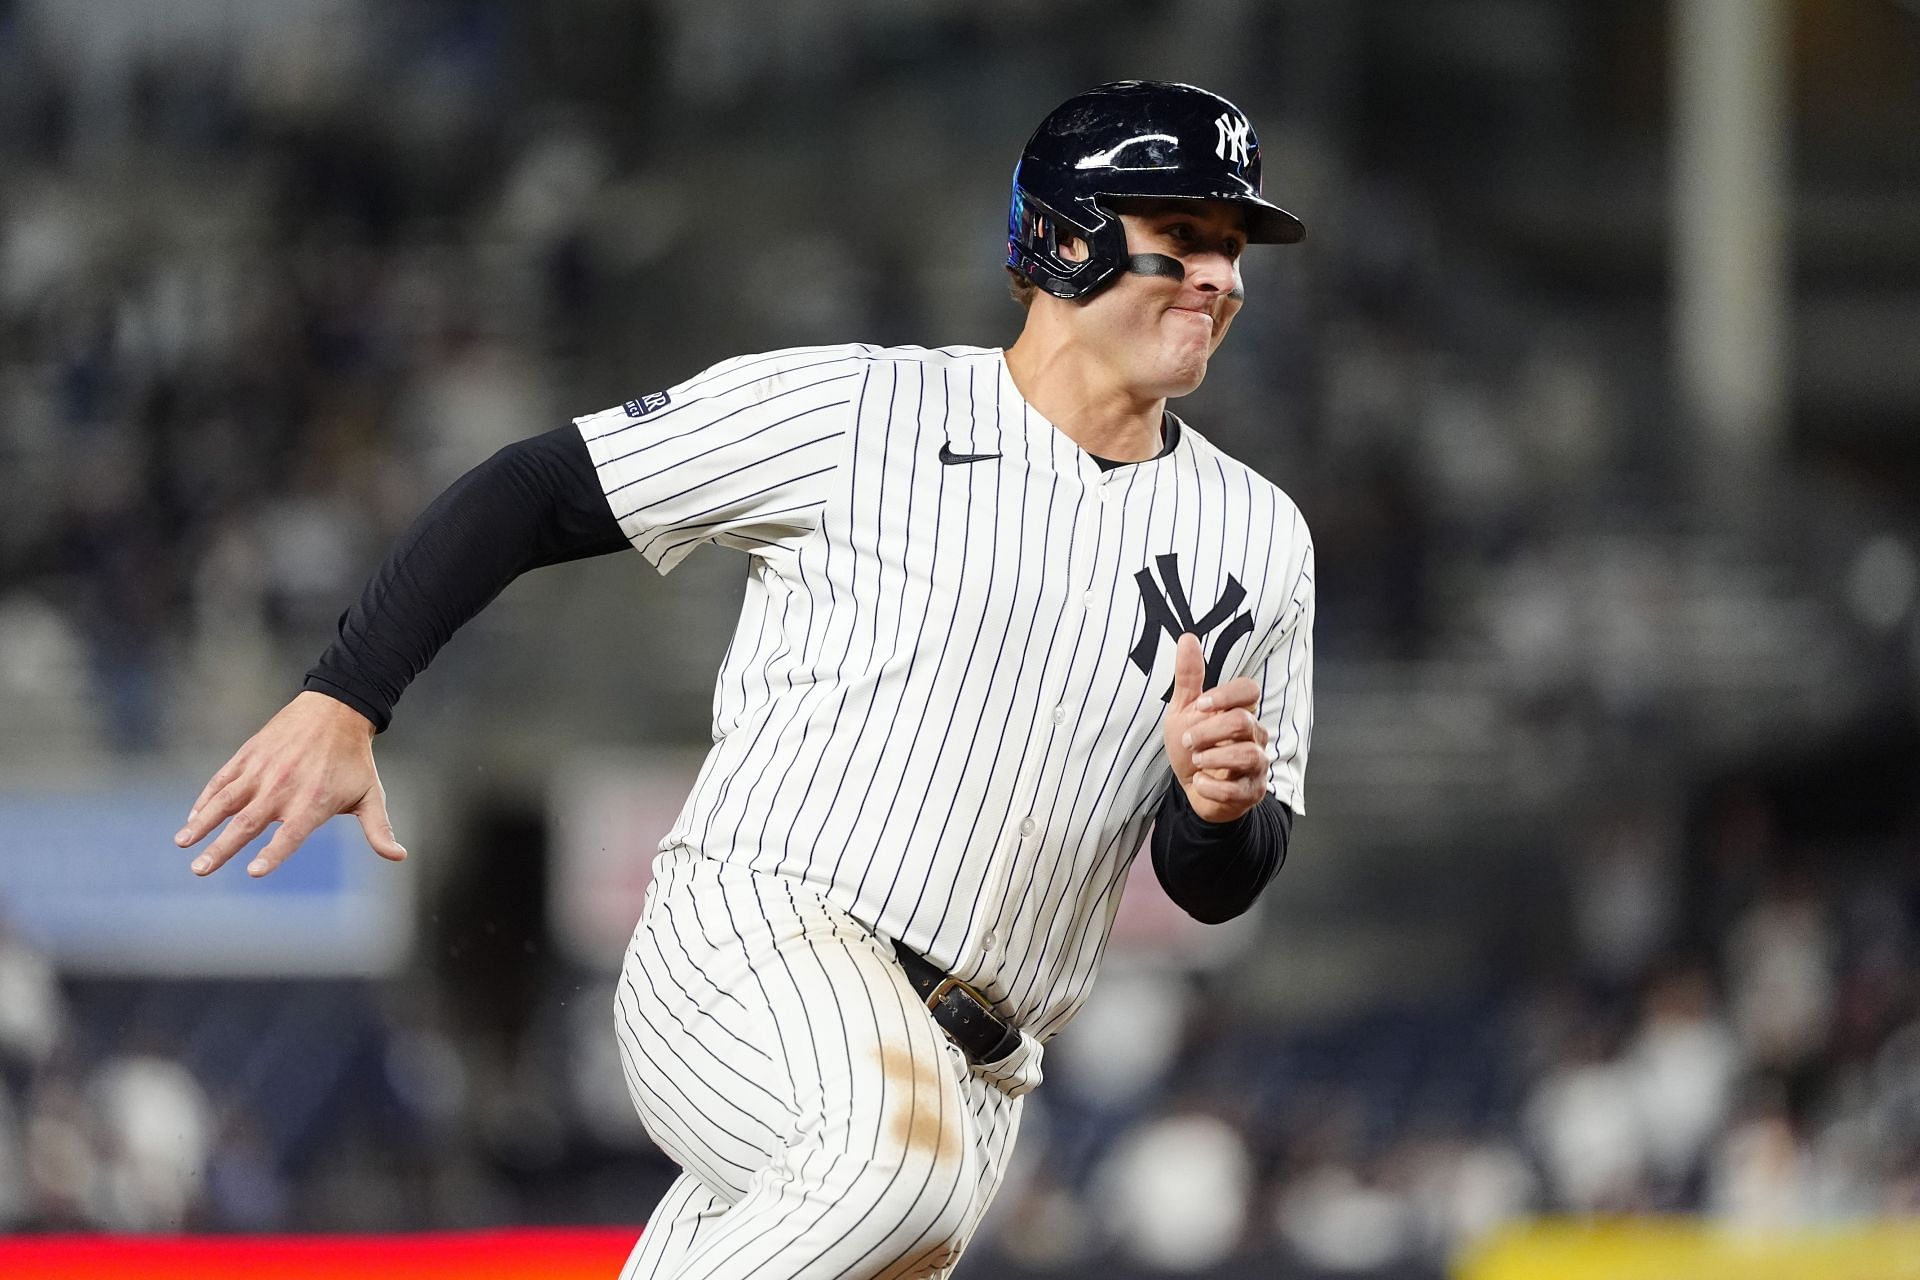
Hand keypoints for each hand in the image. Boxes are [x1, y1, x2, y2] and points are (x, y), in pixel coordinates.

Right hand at [174, 691, 406, 877]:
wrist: (336, 710)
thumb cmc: (354, 760)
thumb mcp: (371, 795)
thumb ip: (378, 829)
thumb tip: (399, 857)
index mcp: (312, 802)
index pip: (290, 835)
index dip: (273, 854)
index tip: (254, 872)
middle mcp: (283, 788)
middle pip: (247, 824)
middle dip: (221, 849)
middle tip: (199, 871)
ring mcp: (261, 771)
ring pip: (225, 801)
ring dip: (201, 824)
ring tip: (183, 844)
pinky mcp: (248, 756)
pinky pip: (221, 781)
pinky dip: (205, 799)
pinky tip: (193, 817)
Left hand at [1163, 632, 1271, 823]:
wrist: (1194, 788)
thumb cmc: (1193, 747)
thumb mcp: (1184, 710)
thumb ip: (1188, 677)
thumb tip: (1187, 637)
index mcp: (1241, 711)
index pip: (1249, 691)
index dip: (1226, 695)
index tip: (1200, 705)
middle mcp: (1255, 735)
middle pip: (1242, 722)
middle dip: (1207, 732)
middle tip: (1188, 742)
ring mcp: (1257, 765)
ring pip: (1246, 755)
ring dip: (1211, 759)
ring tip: (1195, 763)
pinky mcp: (1252, 791)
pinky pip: (1236, 790)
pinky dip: (1210, 787)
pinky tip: (1199, 783)